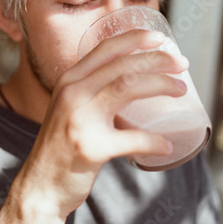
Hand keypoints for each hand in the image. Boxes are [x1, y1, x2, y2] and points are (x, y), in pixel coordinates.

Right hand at [12, 29, 187, 219]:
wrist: (40, 185)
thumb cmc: (62, 145)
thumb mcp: (69, 107)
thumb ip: (92, 92)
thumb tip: (135, 85)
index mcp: (69, 81)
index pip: (104, 49)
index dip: (135, 38)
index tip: (160, 38)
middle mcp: (72, 93)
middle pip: (122, 65)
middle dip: (158, 60)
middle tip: (182, 65)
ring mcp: (79, 119)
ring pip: (128, 86)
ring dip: (161, 85)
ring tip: (181, 90)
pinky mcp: (90, 148)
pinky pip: (133, 139)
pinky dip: (155, 141)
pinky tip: (167, 145)